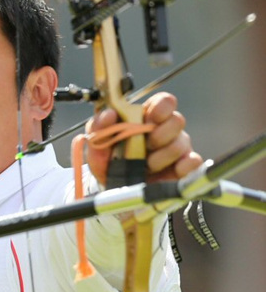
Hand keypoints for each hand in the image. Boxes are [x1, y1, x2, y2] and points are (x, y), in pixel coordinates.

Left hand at [86, 92, 202, 184]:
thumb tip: (109, 113)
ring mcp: (177, 148)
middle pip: (177, 120)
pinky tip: (171, 172)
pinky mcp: (184, 168)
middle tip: (145, 146)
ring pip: (181, 143)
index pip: (164, 102)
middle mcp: (165, 130)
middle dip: (159, 134)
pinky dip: (183, 167)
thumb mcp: (98, 143)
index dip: (161, 107)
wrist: (114, 189)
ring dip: (161, 157)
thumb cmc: (109, 160)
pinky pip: (193, 162)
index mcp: (145, 117)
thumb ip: (98, 127)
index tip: (149, 118)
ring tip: (146, 166)